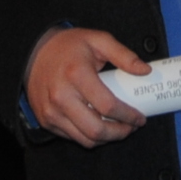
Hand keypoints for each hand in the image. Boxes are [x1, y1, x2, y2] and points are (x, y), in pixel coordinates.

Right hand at [24, 26, 150, 147]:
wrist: (34, 52)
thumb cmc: (69, 46)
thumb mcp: (98, 40)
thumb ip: (124, 55)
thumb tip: (146, 71)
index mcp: (77, 75)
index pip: (108, 106)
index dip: (129, 116)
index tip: (140, 117)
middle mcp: (61, 97)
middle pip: (96, 130)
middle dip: (119, 133)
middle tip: (131, 127)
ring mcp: (51, 111)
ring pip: (85, 139)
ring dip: (106, 138)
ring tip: (118, 128)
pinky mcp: (46, 120)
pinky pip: (72, 137)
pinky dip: (89, 136)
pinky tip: (99, 126)